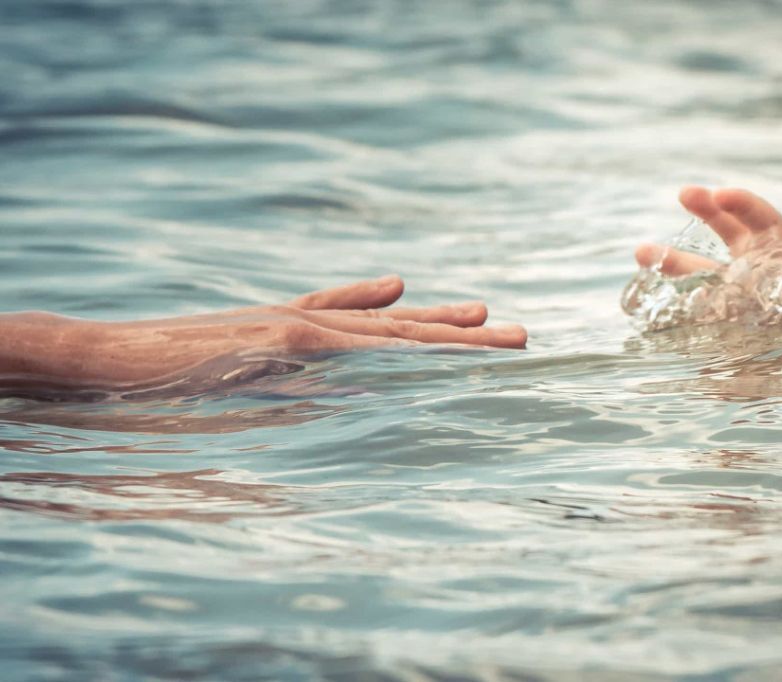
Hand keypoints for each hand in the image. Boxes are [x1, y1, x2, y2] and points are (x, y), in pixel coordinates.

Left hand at [0, 275, 526, 394]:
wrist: (108, 360)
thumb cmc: (170, 398)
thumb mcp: (244, 405)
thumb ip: (310, 397)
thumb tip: (372, 389)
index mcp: (311, 347)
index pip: (401, 350)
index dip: (457, 352)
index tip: (508, 347)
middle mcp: (311, 324)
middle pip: (402, 330)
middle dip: (463, 335)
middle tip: (520, 332)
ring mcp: (293, 318)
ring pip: (376, 318)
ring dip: (428, 316)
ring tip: (478, 307)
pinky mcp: (271, 318)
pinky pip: (330, 305)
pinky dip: (363, 299)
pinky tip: (394, 284)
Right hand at [633, 186, 781, 323]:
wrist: (780, 362)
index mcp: (775, 255)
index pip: (761, 218)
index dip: (742, 203)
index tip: (719, 195)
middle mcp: (749, 265)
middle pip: (726, 228)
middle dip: (706, 208)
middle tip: (684, 193)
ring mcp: (726, 289)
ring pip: (697, 266)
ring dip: (670, 256)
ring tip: (641, 252)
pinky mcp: (710, 313)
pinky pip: (687, 300)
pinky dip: (668, 291)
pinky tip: (648, 280)